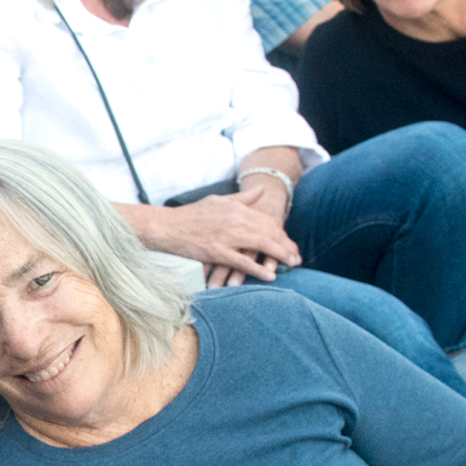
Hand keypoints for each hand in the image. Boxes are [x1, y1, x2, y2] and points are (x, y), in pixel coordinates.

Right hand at [132, 189, 299, 286]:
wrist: (167, 226)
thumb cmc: (192, 214)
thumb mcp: (219, 201)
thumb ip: (242, 198)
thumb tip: (261, 189)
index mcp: (237, 208)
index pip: (266, 221)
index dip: (281, 234)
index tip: (290, 244)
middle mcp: (235, 220)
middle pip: (268, 233)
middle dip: (286, 246)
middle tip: (298, 258)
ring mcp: (226, 237)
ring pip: (260, 245)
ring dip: (279, 255)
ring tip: (292, 264)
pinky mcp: (216, 252)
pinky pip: (242, 262)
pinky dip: (257, 268)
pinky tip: (270, 275)